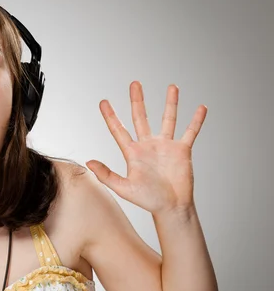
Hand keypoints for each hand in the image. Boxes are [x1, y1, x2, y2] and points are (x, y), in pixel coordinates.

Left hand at [85, 81, 206, 214]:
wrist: (171, 207)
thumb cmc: (147, 200)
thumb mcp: (124, 188)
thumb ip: (106, 175)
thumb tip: (89, 162)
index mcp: (132, 152)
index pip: (118, 130)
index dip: (110, 116)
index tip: (103, 101)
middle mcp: (148, 145)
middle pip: (141, 117)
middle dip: (138, 100)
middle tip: (134, 83)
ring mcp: (166, 146)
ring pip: (168, 119)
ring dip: (170, 103)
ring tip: (172, 87)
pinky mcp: (182, 150)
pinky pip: (190, 131)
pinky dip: (197, 120)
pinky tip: (201, 108)